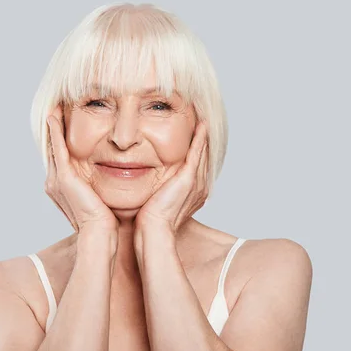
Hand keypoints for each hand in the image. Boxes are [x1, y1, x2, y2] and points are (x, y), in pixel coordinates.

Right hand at [45, 105, 118, 237]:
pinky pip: (57, 148)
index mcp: (63, 187)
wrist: (100, 234)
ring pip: (52, 146)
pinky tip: (55, 117)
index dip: (60, 139)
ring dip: (52, 126)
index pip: (61, 157)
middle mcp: (55, 182)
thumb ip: (100, 184)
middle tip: (55, 108)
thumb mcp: (100, 196)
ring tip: (53, 108)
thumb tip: (117, 173)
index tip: (64, 122)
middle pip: (52, 149)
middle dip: (53, 129)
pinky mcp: (63, 178)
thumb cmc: (105, 220)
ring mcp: (57, 180)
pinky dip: (55, 132)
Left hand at [135, 121, 208, 236]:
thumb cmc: (150, 220)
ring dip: (203, 136)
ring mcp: (195, 182)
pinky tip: (202, 126)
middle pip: (203, 158)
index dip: (197, 151)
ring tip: (204, 120)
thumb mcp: (156, 199)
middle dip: (203, 141)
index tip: (195, 136)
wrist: (153, 229)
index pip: (197, 166)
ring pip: (202, 153)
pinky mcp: (188, 178)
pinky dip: (200, 138)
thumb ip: (157, 188)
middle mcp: (199, 187)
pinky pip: (197, 153)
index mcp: (193, 193)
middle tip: (204, 122)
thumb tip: (146, 180)